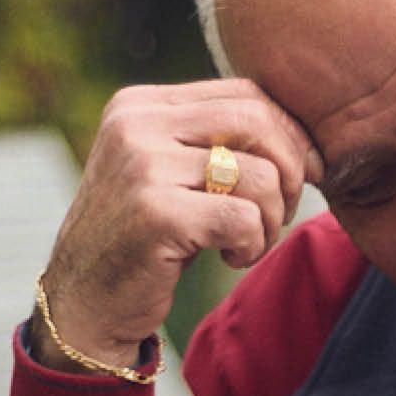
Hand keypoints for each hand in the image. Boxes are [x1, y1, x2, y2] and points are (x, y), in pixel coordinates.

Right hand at [33, 80, 323, 370]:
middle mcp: (136, 124)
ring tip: (245, 242)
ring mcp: (142, 166)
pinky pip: (245, 219)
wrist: (86, 300)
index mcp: (142, 105)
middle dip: (292, 172)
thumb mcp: (171, 171)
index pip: (245, 95)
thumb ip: (215, 139)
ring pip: (260, 175)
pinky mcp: (156, 213)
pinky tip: (229, 257)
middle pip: (258, 123)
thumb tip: (303, 134)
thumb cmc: (146, 236)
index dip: (292, 135)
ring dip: (270, 221)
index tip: (309, 173)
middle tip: (281, 214)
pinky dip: (253, 245)